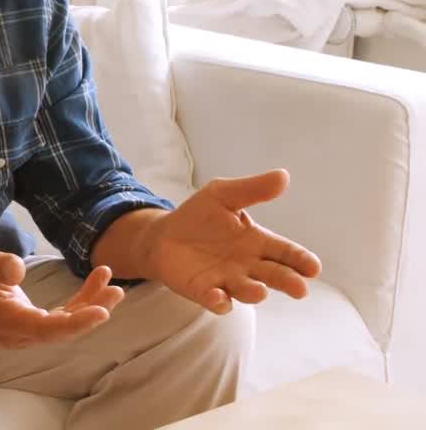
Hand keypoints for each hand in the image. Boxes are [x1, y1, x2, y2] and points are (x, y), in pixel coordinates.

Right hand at [0, 247, 123, 347]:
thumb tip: (18, 272)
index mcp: (6, 322)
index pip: (47, 329)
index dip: (76, 323)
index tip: (102, 312)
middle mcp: (17, 333)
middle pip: (62, 329)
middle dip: (92, 311)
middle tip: (116, 290)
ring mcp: (24, 329)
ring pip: (65, 323)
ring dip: (90, 304)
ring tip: (111, 282)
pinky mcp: (29, 320)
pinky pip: (60, 316)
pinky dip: (79, 302)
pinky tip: (94, 283)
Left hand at [145, 169, 321, 313]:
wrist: (163, 234)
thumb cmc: (200, 216)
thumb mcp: (223, 195)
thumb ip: (252, 189)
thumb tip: (283, 176)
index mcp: (257, 242)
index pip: (286, 252)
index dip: (301, 260)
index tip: (313, 267)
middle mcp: (248, 265)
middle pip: (274, 276)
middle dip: (288, 282)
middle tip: (300, 288)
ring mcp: (227, 280)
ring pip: (246, 290)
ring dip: (253, 293)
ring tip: (260, 291)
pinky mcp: (203, 290)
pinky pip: (215, 300)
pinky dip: (218, 301)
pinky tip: (219, 298)